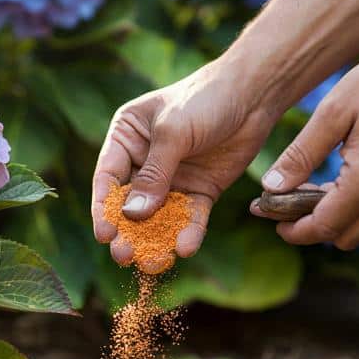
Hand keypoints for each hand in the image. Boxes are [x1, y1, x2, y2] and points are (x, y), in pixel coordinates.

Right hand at [92, 60, 275, 269]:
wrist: (254, 95)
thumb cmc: (205, 99)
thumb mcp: (174, 132)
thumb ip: (154, 174)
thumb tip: (133, 214)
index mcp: (126, 138)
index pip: (108, 179)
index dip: (104, 209)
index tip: (104, 235)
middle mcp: (144, 161)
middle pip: (130, 204)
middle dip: (128, 232)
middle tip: (125, 256)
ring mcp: (172, 178)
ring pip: (158, 217)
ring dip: (155, 240)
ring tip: (154, 264)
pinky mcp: (200, 190)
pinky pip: (190, 216)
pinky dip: (188, 232)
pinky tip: (185, 247)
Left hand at [253, 35, 358, 248]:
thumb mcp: (332, 112)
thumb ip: (300, 154)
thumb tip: (271, 187)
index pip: (325, 226)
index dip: (295, 230)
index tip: (274, 221)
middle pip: (345, 237)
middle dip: (314, 227)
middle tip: (291, 202)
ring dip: (339, 218)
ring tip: (317, 188)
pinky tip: (346, 179)